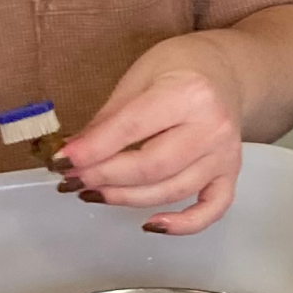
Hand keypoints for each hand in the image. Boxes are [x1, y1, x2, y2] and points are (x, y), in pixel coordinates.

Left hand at [57, 35, 247, 233]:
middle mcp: (212, 127)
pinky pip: (212, 209)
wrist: (225, 69)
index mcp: (189, 93)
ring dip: (126, 198)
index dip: (92, 149)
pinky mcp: (231, 173)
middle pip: (151, 166)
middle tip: (72, 179)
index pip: (132, 128)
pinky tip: (151, 225)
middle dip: (103, 176)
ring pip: (171, 190)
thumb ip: (109, 118)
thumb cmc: (178, 67)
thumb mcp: (138, 77)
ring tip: (93, 192)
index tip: (61, 161)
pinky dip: (183, 225)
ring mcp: (225, 154)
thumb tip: (74, 154)